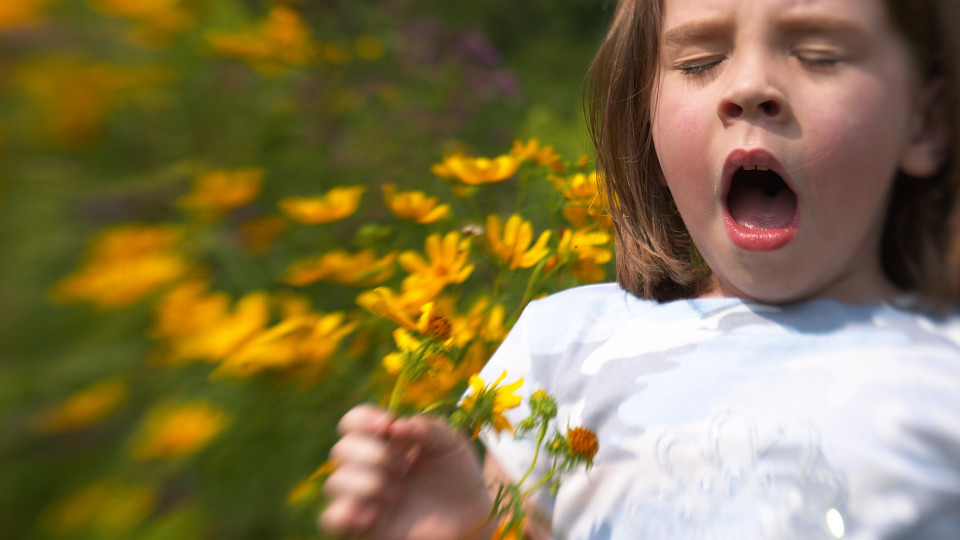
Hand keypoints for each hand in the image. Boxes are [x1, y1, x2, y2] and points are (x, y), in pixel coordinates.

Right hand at [319, 404, 495, 539]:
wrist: (470, 516)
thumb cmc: (457, 474)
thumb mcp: (452, 443)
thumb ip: (429, 427)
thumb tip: (396, 427)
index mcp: (384, 440)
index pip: (353, 422)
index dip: (362, 419)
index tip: (387, 425)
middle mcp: (367, 465)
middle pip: (340, 450)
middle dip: (372, 454)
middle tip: (404, 467)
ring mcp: (363, 496)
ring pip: (335, 483)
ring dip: (366, 483)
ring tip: (397, 494)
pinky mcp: (362, 525)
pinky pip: (331, 518)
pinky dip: (346, 513)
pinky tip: (373, 514)